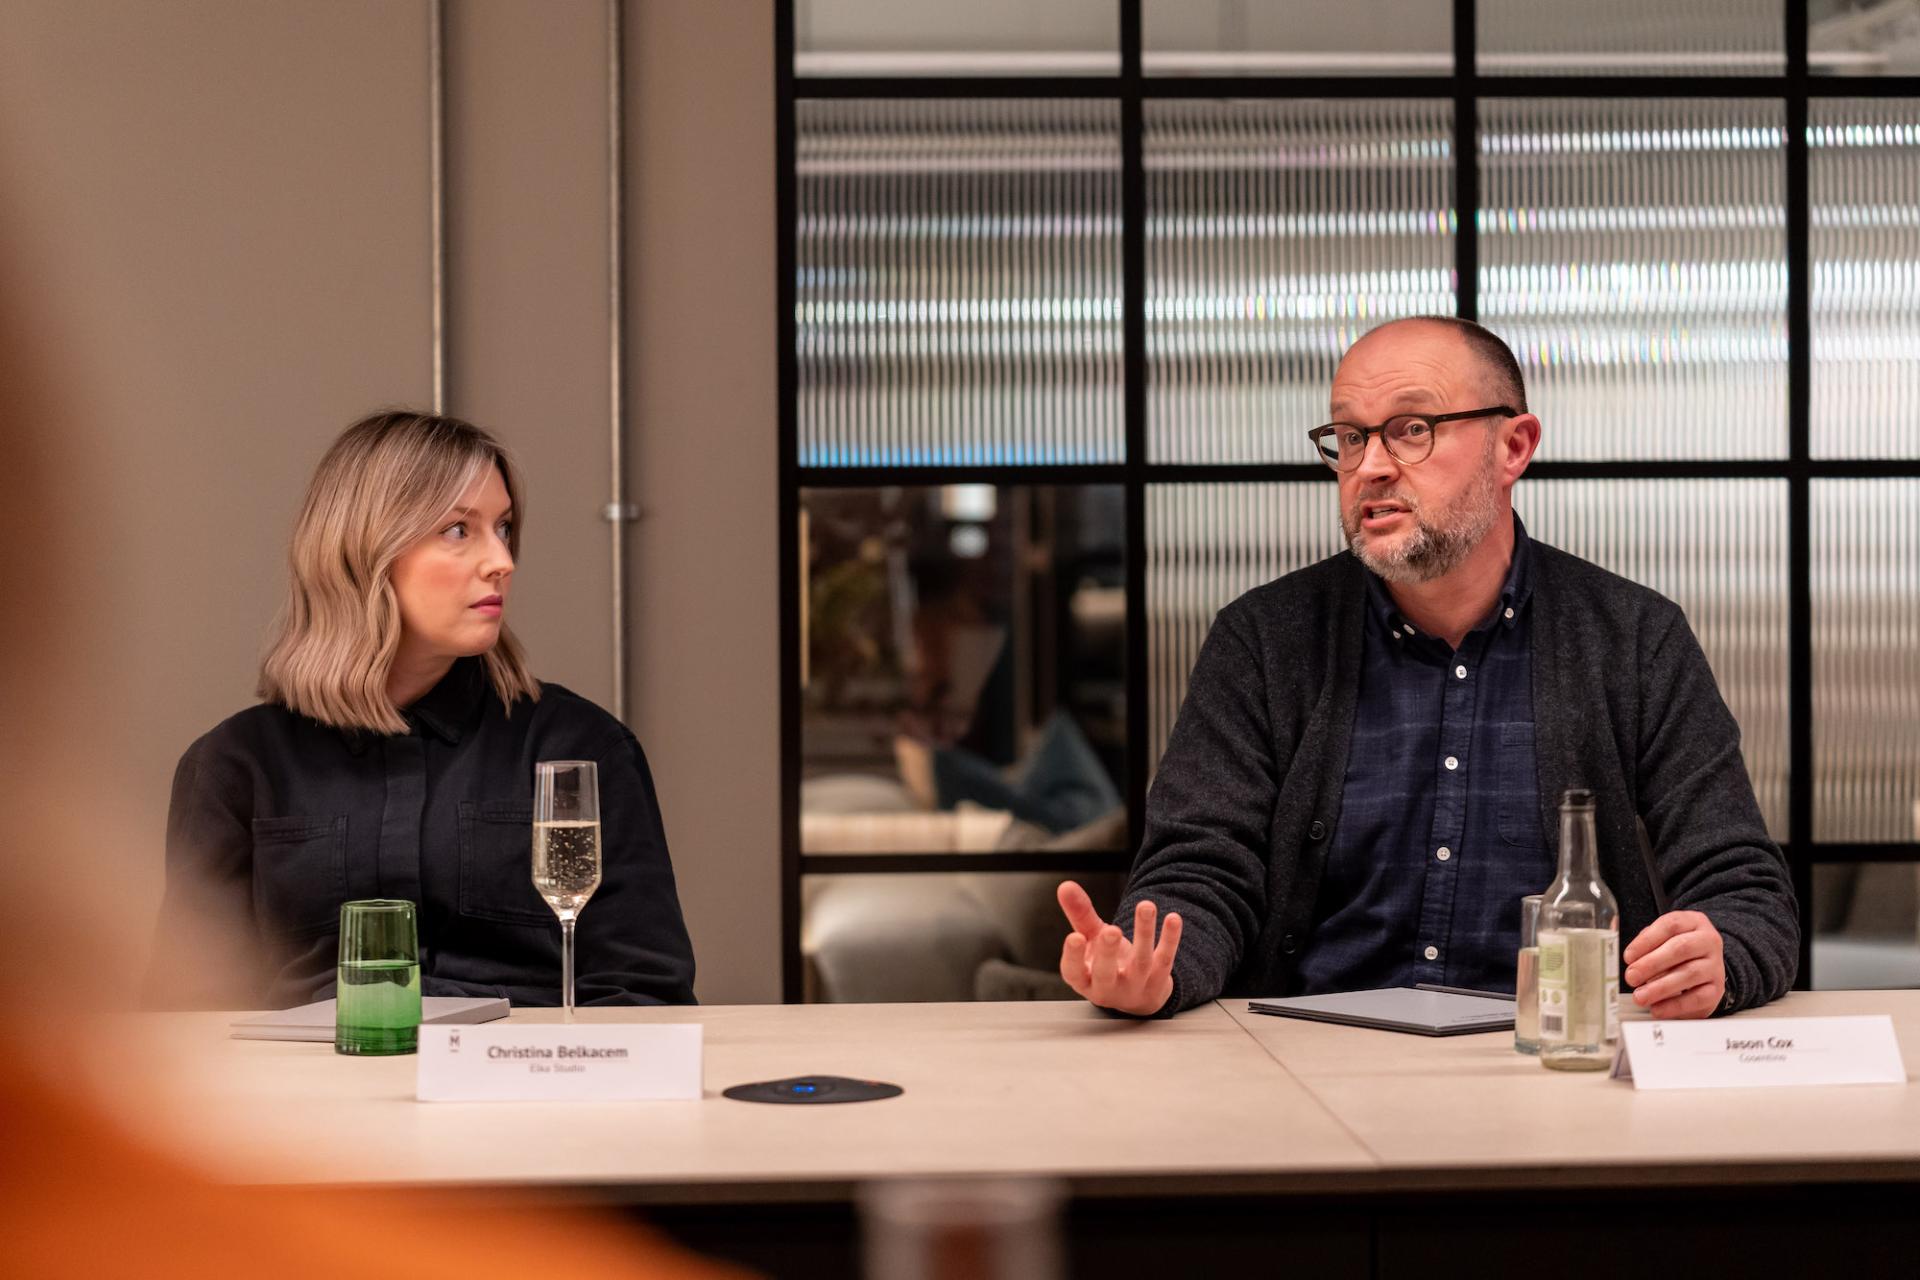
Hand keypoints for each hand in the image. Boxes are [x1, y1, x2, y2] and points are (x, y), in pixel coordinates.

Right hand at [1056, 880, 1181, 1016]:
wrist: (1136, 996)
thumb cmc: (1106, 964)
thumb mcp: (1090, 940)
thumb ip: (1079, 915)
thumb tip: (1065, 886)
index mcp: (1085, 979)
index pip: (1074, 972)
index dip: (1073, 956)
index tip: (1075, 937)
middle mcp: (1108, 988)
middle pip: (1106, 973)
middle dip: (1108, 951)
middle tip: (1111, 930)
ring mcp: (1135, 987)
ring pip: (1140, 961)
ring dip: (1144, 932)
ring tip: (1146, 906)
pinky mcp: (1158, 982)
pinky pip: (1165, 959)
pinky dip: (1170, 939)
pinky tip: (1172, 918)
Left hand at [1623, 910, 1724, 1018]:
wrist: (1704, 964)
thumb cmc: (1676, 949)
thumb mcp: (1662, 937)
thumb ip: (1644, 941)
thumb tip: (1624, 951)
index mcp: (1693, 922)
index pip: (1670, 925)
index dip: (1646, 941)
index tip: (1628, 957)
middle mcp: (1708, 941)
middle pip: (1680, 948)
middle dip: (1651, 964)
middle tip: (1631, 977)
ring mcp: (1715, 965)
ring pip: (1690, 973)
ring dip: (1661, 987)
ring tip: (1640, 996)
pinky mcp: (1717, 989)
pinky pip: (1698, 998)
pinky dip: (1675, 1005)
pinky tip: (1658, 1008)